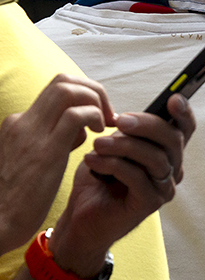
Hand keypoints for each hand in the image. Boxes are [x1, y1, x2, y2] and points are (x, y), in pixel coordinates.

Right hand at [0, 74, 116, 253]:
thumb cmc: (20, 198)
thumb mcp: (35, 161)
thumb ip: (55, 140)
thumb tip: (80, 131)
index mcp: (19, 124)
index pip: (55, 92)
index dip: (84, 98)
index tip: (99, 119)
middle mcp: (23, 121)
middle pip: (63, 82)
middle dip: (94, 91)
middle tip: (109, 117)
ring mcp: (32, 132)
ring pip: (68, 90)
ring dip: (96, 102)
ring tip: (106, 126)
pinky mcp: (45, 150)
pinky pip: (77, 116)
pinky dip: (96, 119)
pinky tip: (100, 138)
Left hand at [48, 93, 194, 278]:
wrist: (81, 217)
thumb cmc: (98, 179)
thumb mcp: (111, 147)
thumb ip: (126, 133)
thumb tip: (125, 117)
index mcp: (166, 152)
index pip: (184, 130)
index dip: (183, 113)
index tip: (173, 98)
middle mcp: (172, 170)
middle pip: (173, 139)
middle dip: (146, 125)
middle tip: (119, 121)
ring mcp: (164, 188)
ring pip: (155, 158)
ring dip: (123, 146)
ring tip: (97, 144)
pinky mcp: (150, 203)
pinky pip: (138, 177)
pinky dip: (113, 165)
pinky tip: (92, 162)